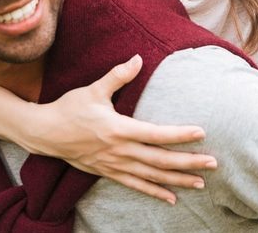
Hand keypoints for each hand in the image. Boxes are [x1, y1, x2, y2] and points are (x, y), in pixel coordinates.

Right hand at [24, 55, 216, 203]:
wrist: (45, 133)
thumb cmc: (70, 108)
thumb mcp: (94, 89)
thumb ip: (118, 76)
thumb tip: (138, 58)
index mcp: (119, 129)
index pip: (156, 134)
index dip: (180, 135)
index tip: (201, 133)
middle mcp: (120, 151)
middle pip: (160, 160)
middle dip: (188, 163)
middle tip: (213, 164)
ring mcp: (114, 165)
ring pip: (152, 176)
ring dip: (177, 180)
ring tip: (200, 183)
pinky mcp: (108, 172)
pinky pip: (136, 185)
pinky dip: (155, 192)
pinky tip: (172, 198)